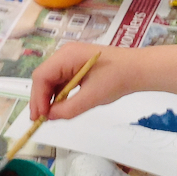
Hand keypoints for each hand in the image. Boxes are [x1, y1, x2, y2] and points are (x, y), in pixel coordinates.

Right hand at [29, 42, 176, 121]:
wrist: (138, 70)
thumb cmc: (118, 79)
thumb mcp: (92, 97)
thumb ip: (68, 108)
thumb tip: (49, 117)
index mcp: (67, 56)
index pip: (42, 76)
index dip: (38, 98)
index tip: (39, 117)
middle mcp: (65, 55)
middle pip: (43, 78)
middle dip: (40, 99)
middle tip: (39, 121)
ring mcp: (70, 60)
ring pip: (51, 80)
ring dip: (49, 98)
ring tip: (48, 117)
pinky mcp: (76, 66)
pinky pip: (61, 81)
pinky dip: (59, 95)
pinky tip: (60, 107)